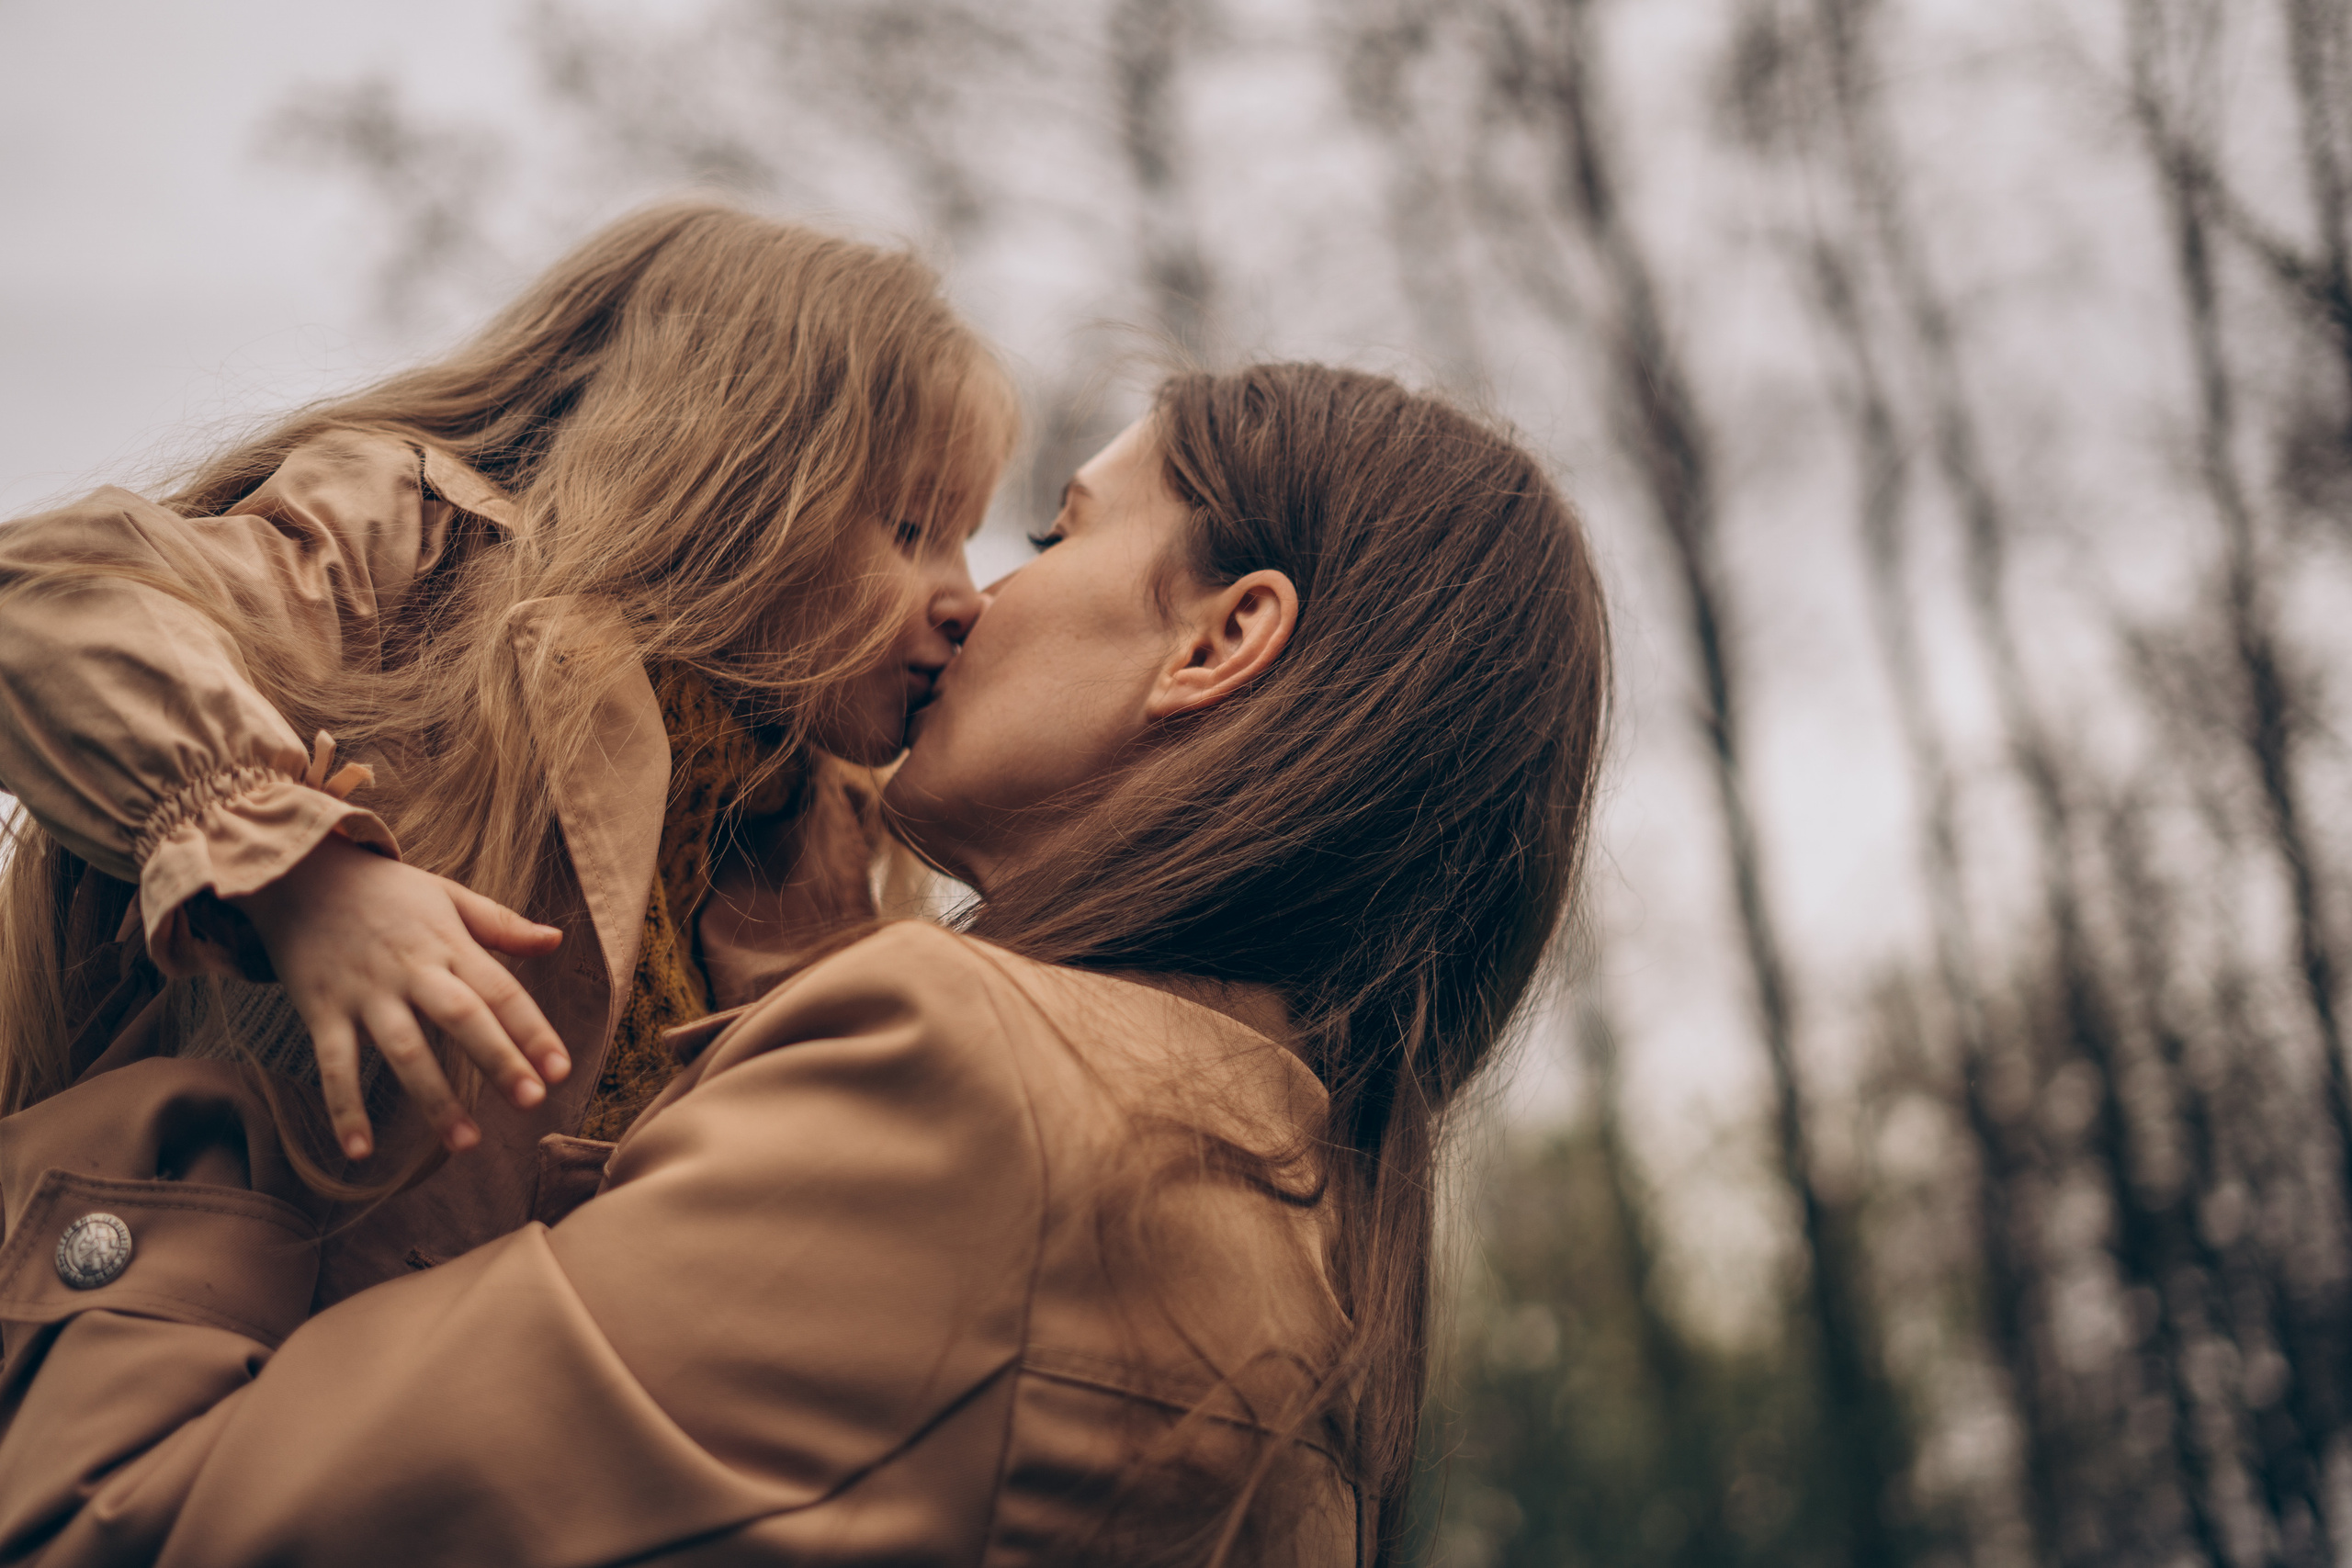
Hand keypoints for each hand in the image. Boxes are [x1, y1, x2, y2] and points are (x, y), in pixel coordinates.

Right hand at [228, 835, 568, 1159]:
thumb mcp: (447, 895)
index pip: (500, 990)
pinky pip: (334, 1065)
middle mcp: (411, 970)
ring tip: (465, 1143)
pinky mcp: (321, 1010)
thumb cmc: (384, 890)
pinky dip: (344, 1108)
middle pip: (462, 1018)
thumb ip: (501, 924)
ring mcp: (364, 993)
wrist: (296, 871)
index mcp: (448, 944)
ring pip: (404, 1050)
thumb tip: (556, 940)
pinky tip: (361, 1151)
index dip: (533, 1030)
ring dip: (435, 1099)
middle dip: (498, 1060)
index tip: (561, 1070)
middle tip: (532, 1102)